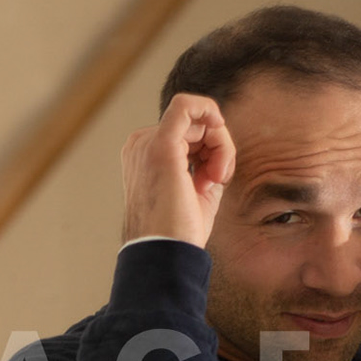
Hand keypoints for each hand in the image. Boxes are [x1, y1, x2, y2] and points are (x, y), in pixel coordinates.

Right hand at [121, 93, 234, 247]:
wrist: (166, 255)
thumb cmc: (179, 232)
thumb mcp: (196, 190)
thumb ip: (204, 163)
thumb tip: (219, 142)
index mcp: (143, 156)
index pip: (186, 135)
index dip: (210, 151)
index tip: (215, 180)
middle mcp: (140, 146)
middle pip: (194, 124)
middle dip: (218, 147)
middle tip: (220, 179)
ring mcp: (147, 144)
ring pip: (197, 117)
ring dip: (220, 144)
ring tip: (217, 178)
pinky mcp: (161, 144)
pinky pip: (189, 105)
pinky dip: (211, 113)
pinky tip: (220, 131)